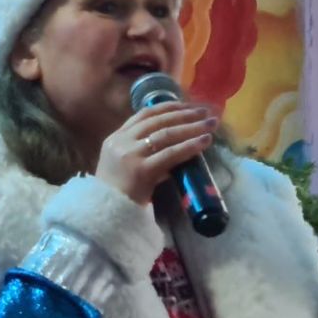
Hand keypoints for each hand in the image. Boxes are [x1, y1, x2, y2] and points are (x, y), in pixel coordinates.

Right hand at [95, 101, 216, 203]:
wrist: (106, 211)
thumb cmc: (117, 190)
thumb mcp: (123, 162)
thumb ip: (141, 149)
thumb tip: (174, 142)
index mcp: (115, 137)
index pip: (144, 115)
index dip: (168, 107)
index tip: (187, 106)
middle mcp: (121, 142)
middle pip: (158, 121)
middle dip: (184, 114)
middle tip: (206, 113)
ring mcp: (130, 155)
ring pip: (166, 134)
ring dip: (191, 127)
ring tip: (211, 125)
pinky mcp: (142, 170)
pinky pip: (171, 154)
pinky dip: (190, 146)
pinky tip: (204, 141)